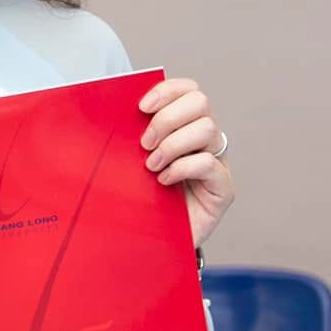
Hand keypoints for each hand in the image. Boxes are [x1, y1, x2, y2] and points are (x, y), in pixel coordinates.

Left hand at [138, 75, 233, 251]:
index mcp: (187, 125)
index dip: (167, 91)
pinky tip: (163, 181)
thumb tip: (107, 110)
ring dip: (172, 145)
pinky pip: (208, 163)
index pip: (188, 89)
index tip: (141, 107)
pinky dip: (181, 168)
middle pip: (200, 102)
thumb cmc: (144, 198)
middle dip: (167, 119)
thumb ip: (130, 136)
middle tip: (144, 144)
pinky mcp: (223, 188)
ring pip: (207, 129)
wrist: (155, 242)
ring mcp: (218, 163)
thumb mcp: (133, 161)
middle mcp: (207, 140)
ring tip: (152, 166)